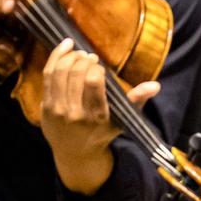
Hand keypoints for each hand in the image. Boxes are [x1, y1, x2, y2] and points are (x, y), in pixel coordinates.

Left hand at [38, 37, 143, 162]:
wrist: (75, 154)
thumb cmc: (102, 132)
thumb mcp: (122, 120)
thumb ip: (136, 101)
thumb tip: (155, 86)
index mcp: (97, 116)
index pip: (93, 81)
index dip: (96, 68)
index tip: (99, 66)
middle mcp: (75, 113)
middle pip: (76, 73)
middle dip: (83, 59)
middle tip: (90, 57)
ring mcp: (58, 110)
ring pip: (59, 72)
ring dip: (69, 57)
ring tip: (78, 54)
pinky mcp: (45, 106)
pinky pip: (48, 75)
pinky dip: (56, 57)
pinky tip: (65, 47)